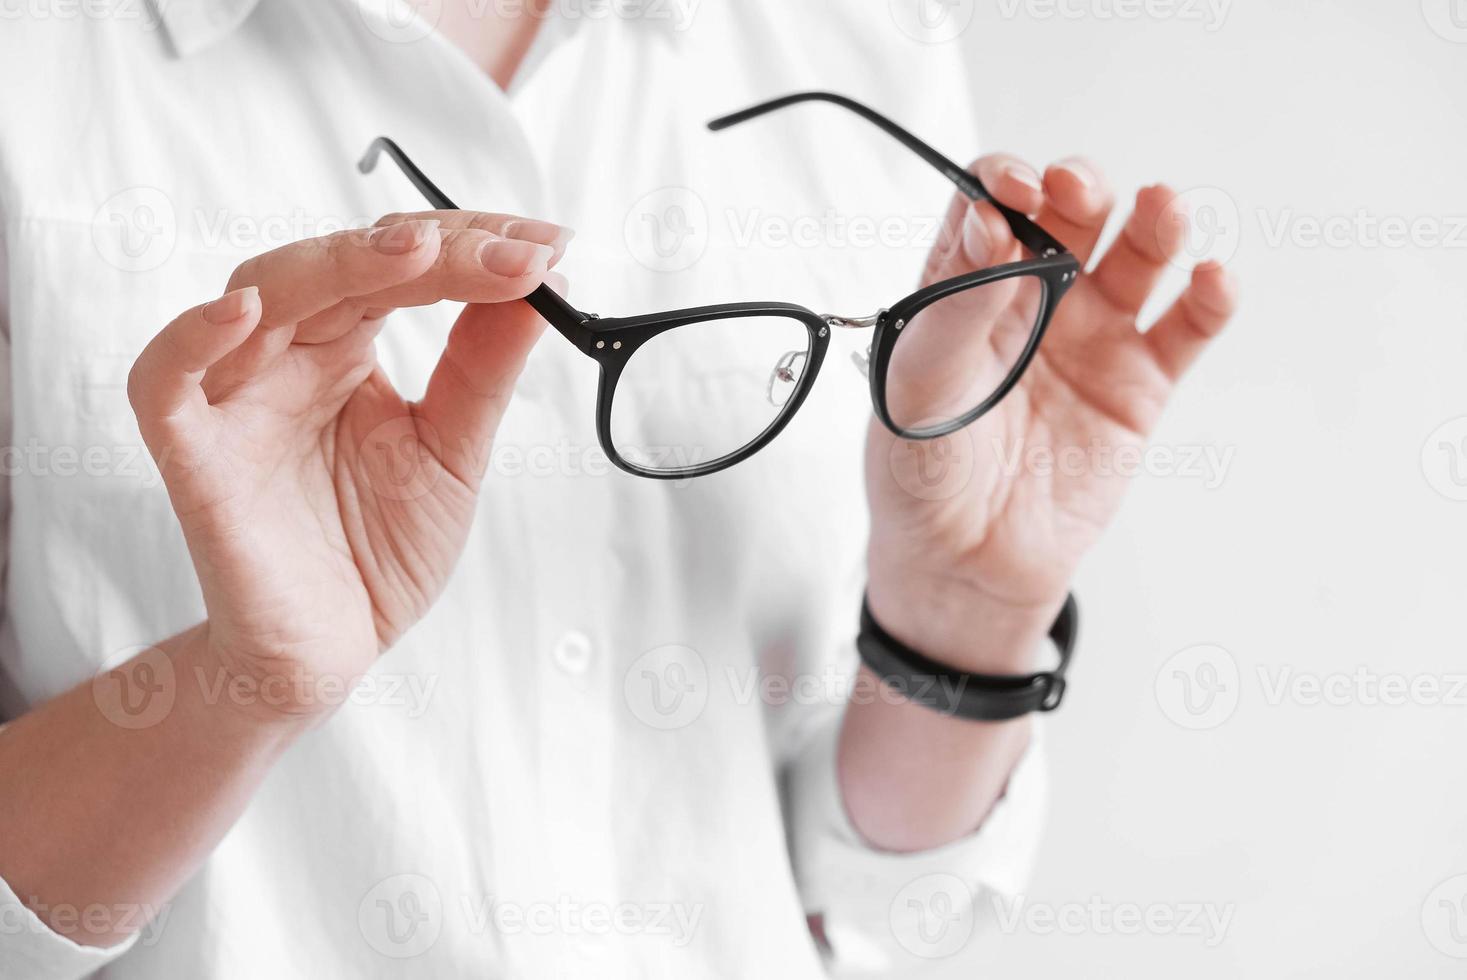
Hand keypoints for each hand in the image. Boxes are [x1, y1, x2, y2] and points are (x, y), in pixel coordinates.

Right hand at [128, 212, 570, 721]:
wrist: (332, 649)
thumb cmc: (378, 549)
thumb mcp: (454, 450)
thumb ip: (484, 368)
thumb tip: (545, 281)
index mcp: (347, 349)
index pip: (402, 267)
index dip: (472, 246)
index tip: (546, 243)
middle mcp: (288, 357)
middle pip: (341, 265)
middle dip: (431, 248)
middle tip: (509, 253)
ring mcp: (237, 398)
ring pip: (263, 294)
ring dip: (340, 264)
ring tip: (417, 251)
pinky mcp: (194, 454)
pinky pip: (165, 382)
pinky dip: (192, 340)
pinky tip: (248, 314)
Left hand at [865, 156, 1238, 669]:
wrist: (963, 567)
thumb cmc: (921, 475)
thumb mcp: (914, 389)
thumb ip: (952, 309)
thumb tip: (989, 224)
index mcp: (963, 290)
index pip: (989, 206)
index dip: (1004, 182)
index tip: (1012, 190)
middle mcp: (1032, 302)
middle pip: (1069, 215)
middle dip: (1078, 188)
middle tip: (1075, 190)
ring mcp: (1090, 340)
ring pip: (1135, 258)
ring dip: (1155, 223)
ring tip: (1163, 208)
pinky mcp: (1138, 388)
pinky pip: (1183, 331)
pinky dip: (1208, 301)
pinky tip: (1213, 280)